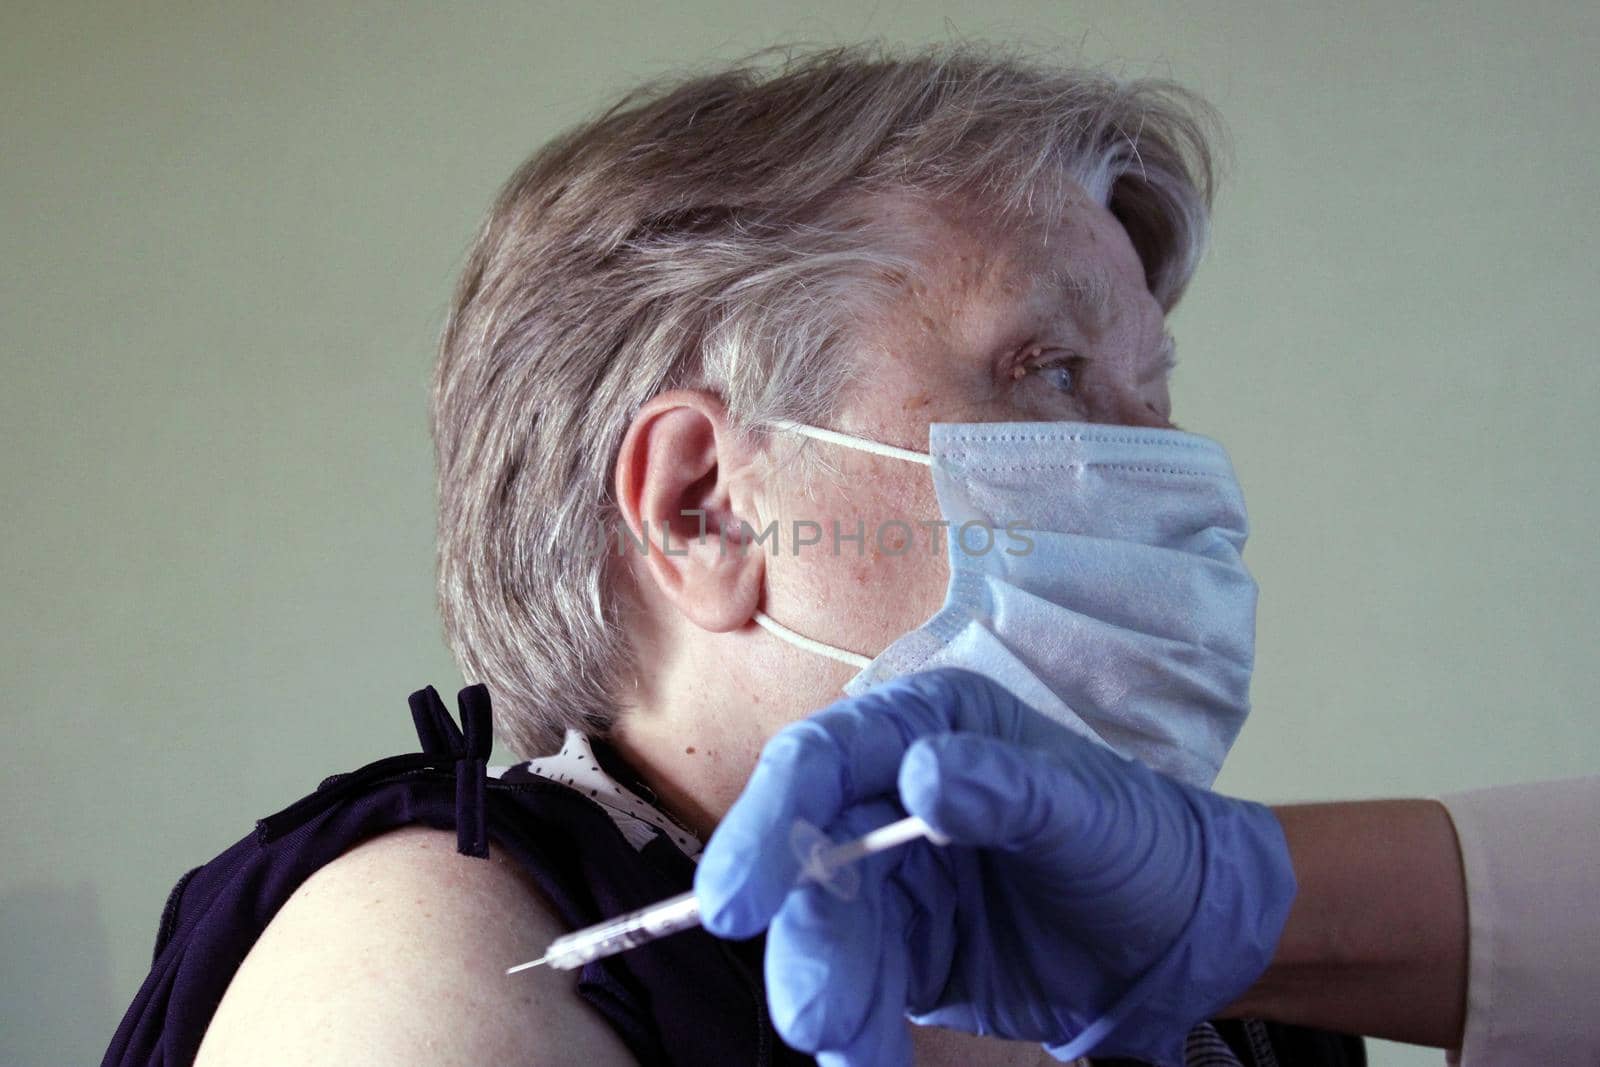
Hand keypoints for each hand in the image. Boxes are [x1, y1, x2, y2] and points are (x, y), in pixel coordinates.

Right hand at [694, 668, 1296, 1066]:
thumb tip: (925, 776)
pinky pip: (861, 988)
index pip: (821, 763)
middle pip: (807, 860)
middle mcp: (888, 795)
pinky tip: (871, 1060)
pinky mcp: (902, 948)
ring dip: (831, 997)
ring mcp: (889, 877)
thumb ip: (1008, 791)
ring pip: (828, 935)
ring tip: (856, 1051)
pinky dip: (860, 1030)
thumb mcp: (1087, 810)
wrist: (1181, 934)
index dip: (766, 825)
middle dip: (807, 940)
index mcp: (926, 729)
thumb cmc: (1140, 840)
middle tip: (814, 1014)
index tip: (737, 902)